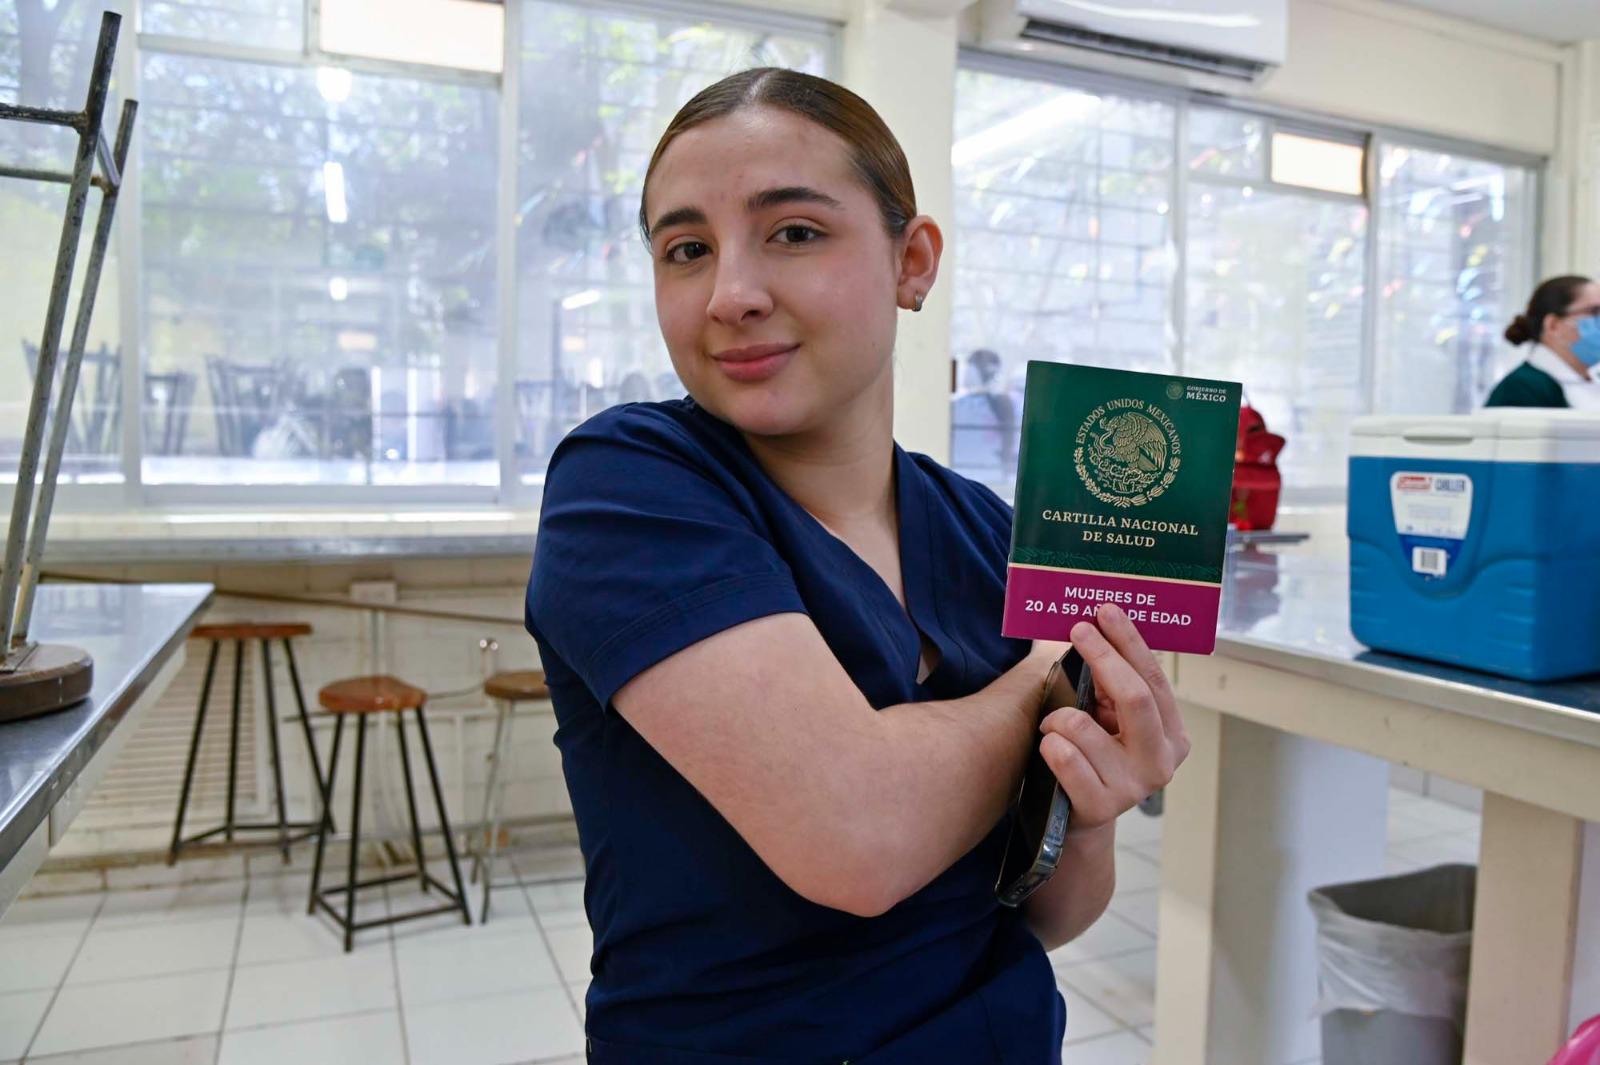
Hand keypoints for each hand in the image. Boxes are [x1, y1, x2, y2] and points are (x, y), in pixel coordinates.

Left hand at [1038, 603, 1188, 832]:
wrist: (1074, 816)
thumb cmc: (1089, 753)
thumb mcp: (1107, 714)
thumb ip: (1108, 677)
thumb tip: (1087, 621)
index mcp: (1172, 734)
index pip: (1153, 678)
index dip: (1128, 642)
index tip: (1105, 610)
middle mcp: (1161, 762)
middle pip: (1134, 695)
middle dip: (1103, 655)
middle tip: (1078, 628)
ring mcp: (1132, 788)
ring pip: (1081, 724)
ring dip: (1056, 716)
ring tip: (1053, 726)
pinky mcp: (1099, 805)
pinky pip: (1061, 753)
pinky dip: (1048, 742)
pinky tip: (1050, 749)